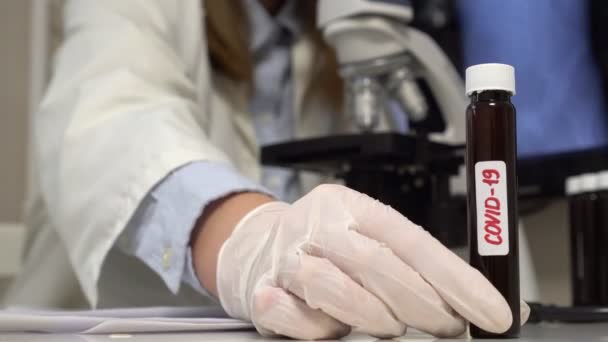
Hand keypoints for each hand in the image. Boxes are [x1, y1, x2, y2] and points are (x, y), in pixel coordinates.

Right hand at [217, 184, 529, 338]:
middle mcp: (316, 227)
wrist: (252, 245)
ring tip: (391, 327)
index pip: (411, 240)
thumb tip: (493, 301)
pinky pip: (291, 316)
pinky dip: (316, 329)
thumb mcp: (367, 237)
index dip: (457, 279)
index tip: (494, 312)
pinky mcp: (259, 291)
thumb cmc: (323, 244)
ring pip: (331, 288)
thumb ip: (418, 267)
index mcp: (350, 206)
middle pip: (375, 263)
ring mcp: (284, 259)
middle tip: (449, 325)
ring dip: (372, 315)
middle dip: (423, 303)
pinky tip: (330, 327)